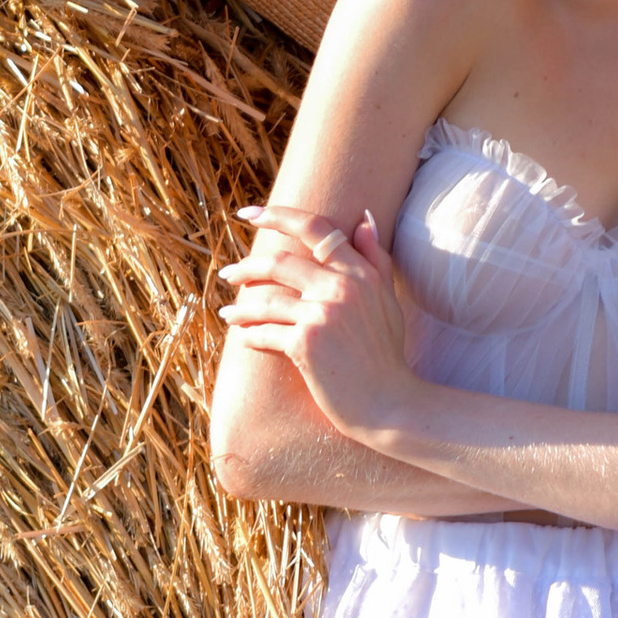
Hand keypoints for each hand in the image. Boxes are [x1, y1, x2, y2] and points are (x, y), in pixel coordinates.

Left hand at [216, 203, 415, 437]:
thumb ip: (375, 258)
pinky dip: (250, 335)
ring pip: (265, 300)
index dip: (278, 215)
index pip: (316, 228)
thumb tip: (363, 218)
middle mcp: (341, 288)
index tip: (248, 213)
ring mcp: (323, 315)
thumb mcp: (387, 300)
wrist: (388, 403)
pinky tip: (243, 337)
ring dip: (241, 307)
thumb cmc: (386, 354)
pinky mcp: (306, 344)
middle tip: (229, 274)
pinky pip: (265, 333)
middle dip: (246, 266)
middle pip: (279, 262)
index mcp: (360, 273)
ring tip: (229, 314)